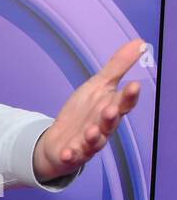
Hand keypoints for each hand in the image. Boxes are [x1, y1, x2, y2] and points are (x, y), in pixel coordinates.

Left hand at [33, 37, 142, 180]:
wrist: (60, 140)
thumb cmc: (83, 112)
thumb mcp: (98, 86)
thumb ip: (117, 67)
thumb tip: (139, 43)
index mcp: (111, 108)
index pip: (124, 102)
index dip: (129, 96)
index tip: (134, 85)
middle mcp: (103, 128)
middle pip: (110, 123)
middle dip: (111, 117)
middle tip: (111, 110)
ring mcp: (88, 144)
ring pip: (95, 142)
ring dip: (94, 137)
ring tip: (90, 131)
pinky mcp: (73, 155)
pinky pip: (73, 157)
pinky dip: (71, 155)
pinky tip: (67, 152)